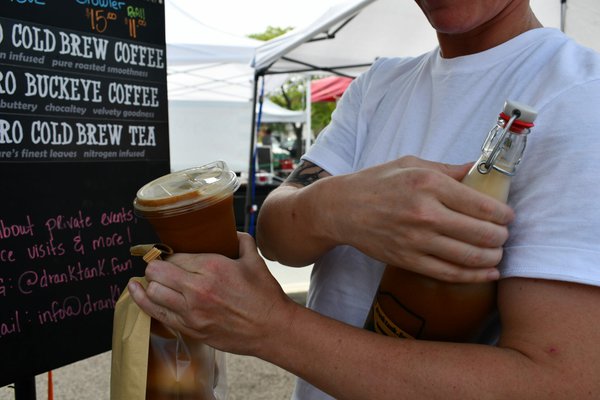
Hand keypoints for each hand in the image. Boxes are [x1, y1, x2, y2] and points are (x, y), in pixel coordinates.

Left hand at [128, 233, 296, 354]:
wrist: (271, 329)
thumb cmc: (264, 295)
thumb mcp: (254, 259)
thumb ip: (240, 240)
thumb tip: (229, 231)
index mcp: (212, 267)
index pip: (174, 256)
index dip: (168, 254)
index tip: (169, 255)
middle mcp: (197, 289)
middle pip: (156, 273)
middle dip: (154, 267)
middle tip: (159, 266)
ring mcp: (191, 312)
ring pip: (152, 293)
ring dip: (150, 284)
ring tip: (151, 280)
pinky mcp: (190, 329)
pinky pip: (156, 314)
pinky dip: (145, 302)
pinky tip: (137, 293)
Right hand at [325, 156, 514, 281]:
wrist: (341, 208)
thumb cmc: (376, 182)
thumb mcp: (411, 163)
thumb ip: (448, 169)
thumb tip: (479, 169)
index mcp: (429, 184)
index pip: (482, 205)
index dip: (504, 214)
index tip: (508, 216)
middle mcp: (425, 213)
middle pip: (482, 233)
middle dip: (501, 237)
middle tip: (504, 235)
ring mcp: (416, 241)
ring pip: (470, 257)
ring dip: (493, 258)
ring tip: (498, 253)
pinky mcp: (408, 260)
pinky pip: (450, 273)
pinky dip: (475, 276)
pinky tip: (488, 273)